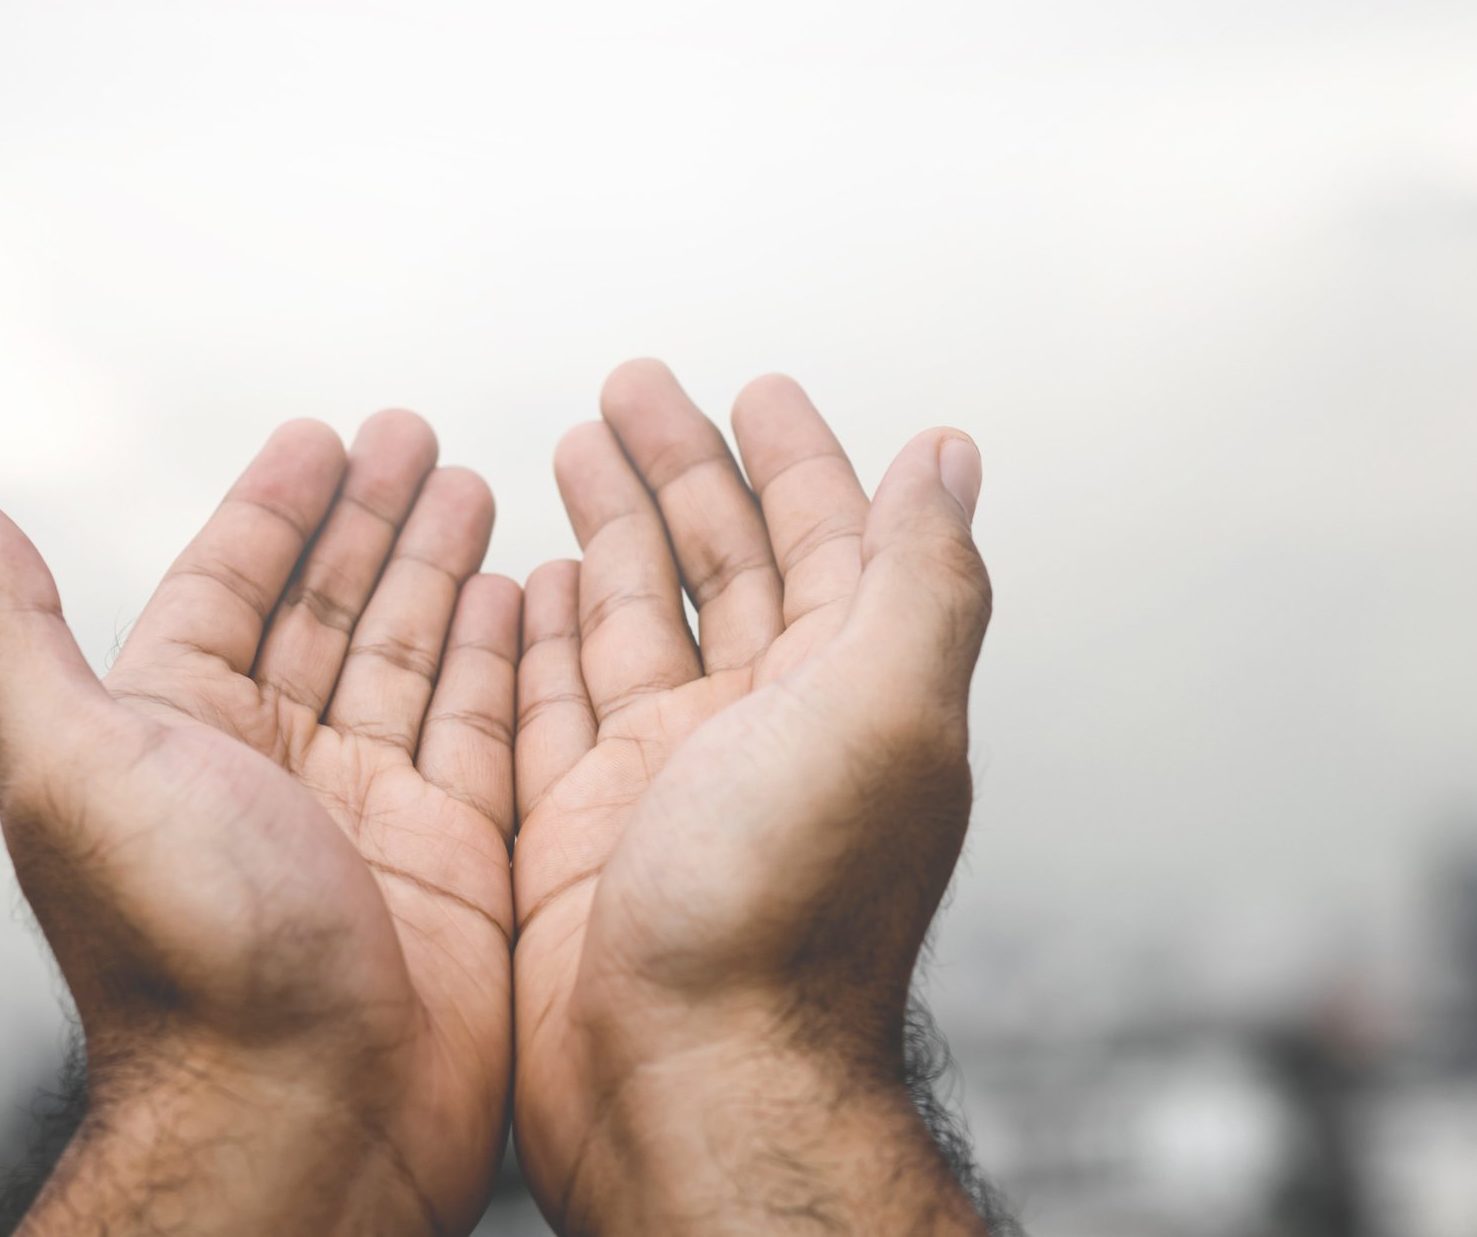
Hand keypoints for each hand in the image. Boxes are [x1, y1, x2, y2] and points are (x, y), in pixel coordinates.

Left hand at [0, 413, 517, 1235]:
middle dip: (373, 518)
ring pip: (412, 657)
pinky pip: (487, 729)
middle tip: (418, 435)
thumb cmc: (180, 951)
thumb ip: (17, 636)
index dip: (273, 508)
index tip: (321, 435)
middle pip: (329, 608)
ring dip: (442, 570)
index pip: (228, 585)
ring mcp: (367, 810)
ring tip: (476, 486)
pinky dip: (506, 659)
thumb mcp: (73, 767)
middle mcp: (270, 765)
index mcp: (175, 734)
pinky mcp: (455, 857)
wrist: (299, 1115)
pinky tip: (525, 597)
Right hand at [511, 362, 994, 1233]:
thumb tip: (951, 453)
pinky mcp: (576, 831)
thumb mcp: (880, 716)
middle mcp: (760, 730)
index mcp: (843, 696)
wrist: (687, 1090)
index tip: (754, 388)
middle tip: (628, 387)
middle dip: (678, 468)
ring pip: (633, 622)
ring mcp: (665, 781)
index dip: (793, 458)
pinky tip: (525, 581)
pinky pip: (554, 703)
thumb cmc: (787, 919)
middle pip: (719, 564)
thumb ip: (917, 579)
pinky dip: (540, 635)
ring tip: (568, 450)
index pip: (822, 541)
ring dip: (609, 531)